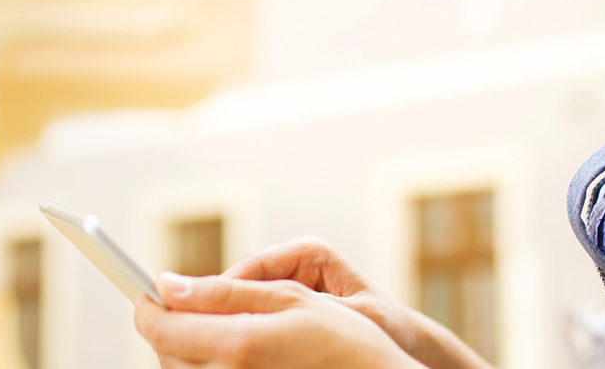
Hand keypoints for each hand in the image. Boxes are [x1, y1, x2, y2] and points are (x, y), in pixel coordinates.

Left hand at [133, 272, 420, 368]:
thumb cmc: (344, 340)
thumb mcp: (289, 299)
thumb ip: (223, 291)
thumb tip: (169, 285)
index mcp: (237, 344)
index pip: (159, 326)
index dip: (146, 305)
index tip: (147, 291)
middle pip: (165, 352)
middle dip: (167, 325)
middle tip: (186, 303)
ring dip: (185, 347)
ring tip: (217, 327)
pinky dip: (205, 365)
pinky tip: (231, 352)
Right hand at [223, 237, 493, 368]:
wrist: (407, 347)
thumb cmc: (388, 328)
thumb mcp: (349, 316)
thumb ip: (308, 309)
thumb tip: (262, 310)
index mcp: (310, 253)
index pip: (253, 267)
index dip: (223, 290)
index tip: (201, 311)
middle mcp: (295, 266)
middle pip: (242, 284)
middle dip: (220, 306)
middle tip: (197, 329)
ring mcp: (289, 288)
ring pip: (245, 303)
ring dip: (229, 321)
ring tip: (213, 343)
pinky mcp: (287, 308)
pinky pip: (256, 319)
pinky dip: (243, 333)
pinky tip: (231, 351)